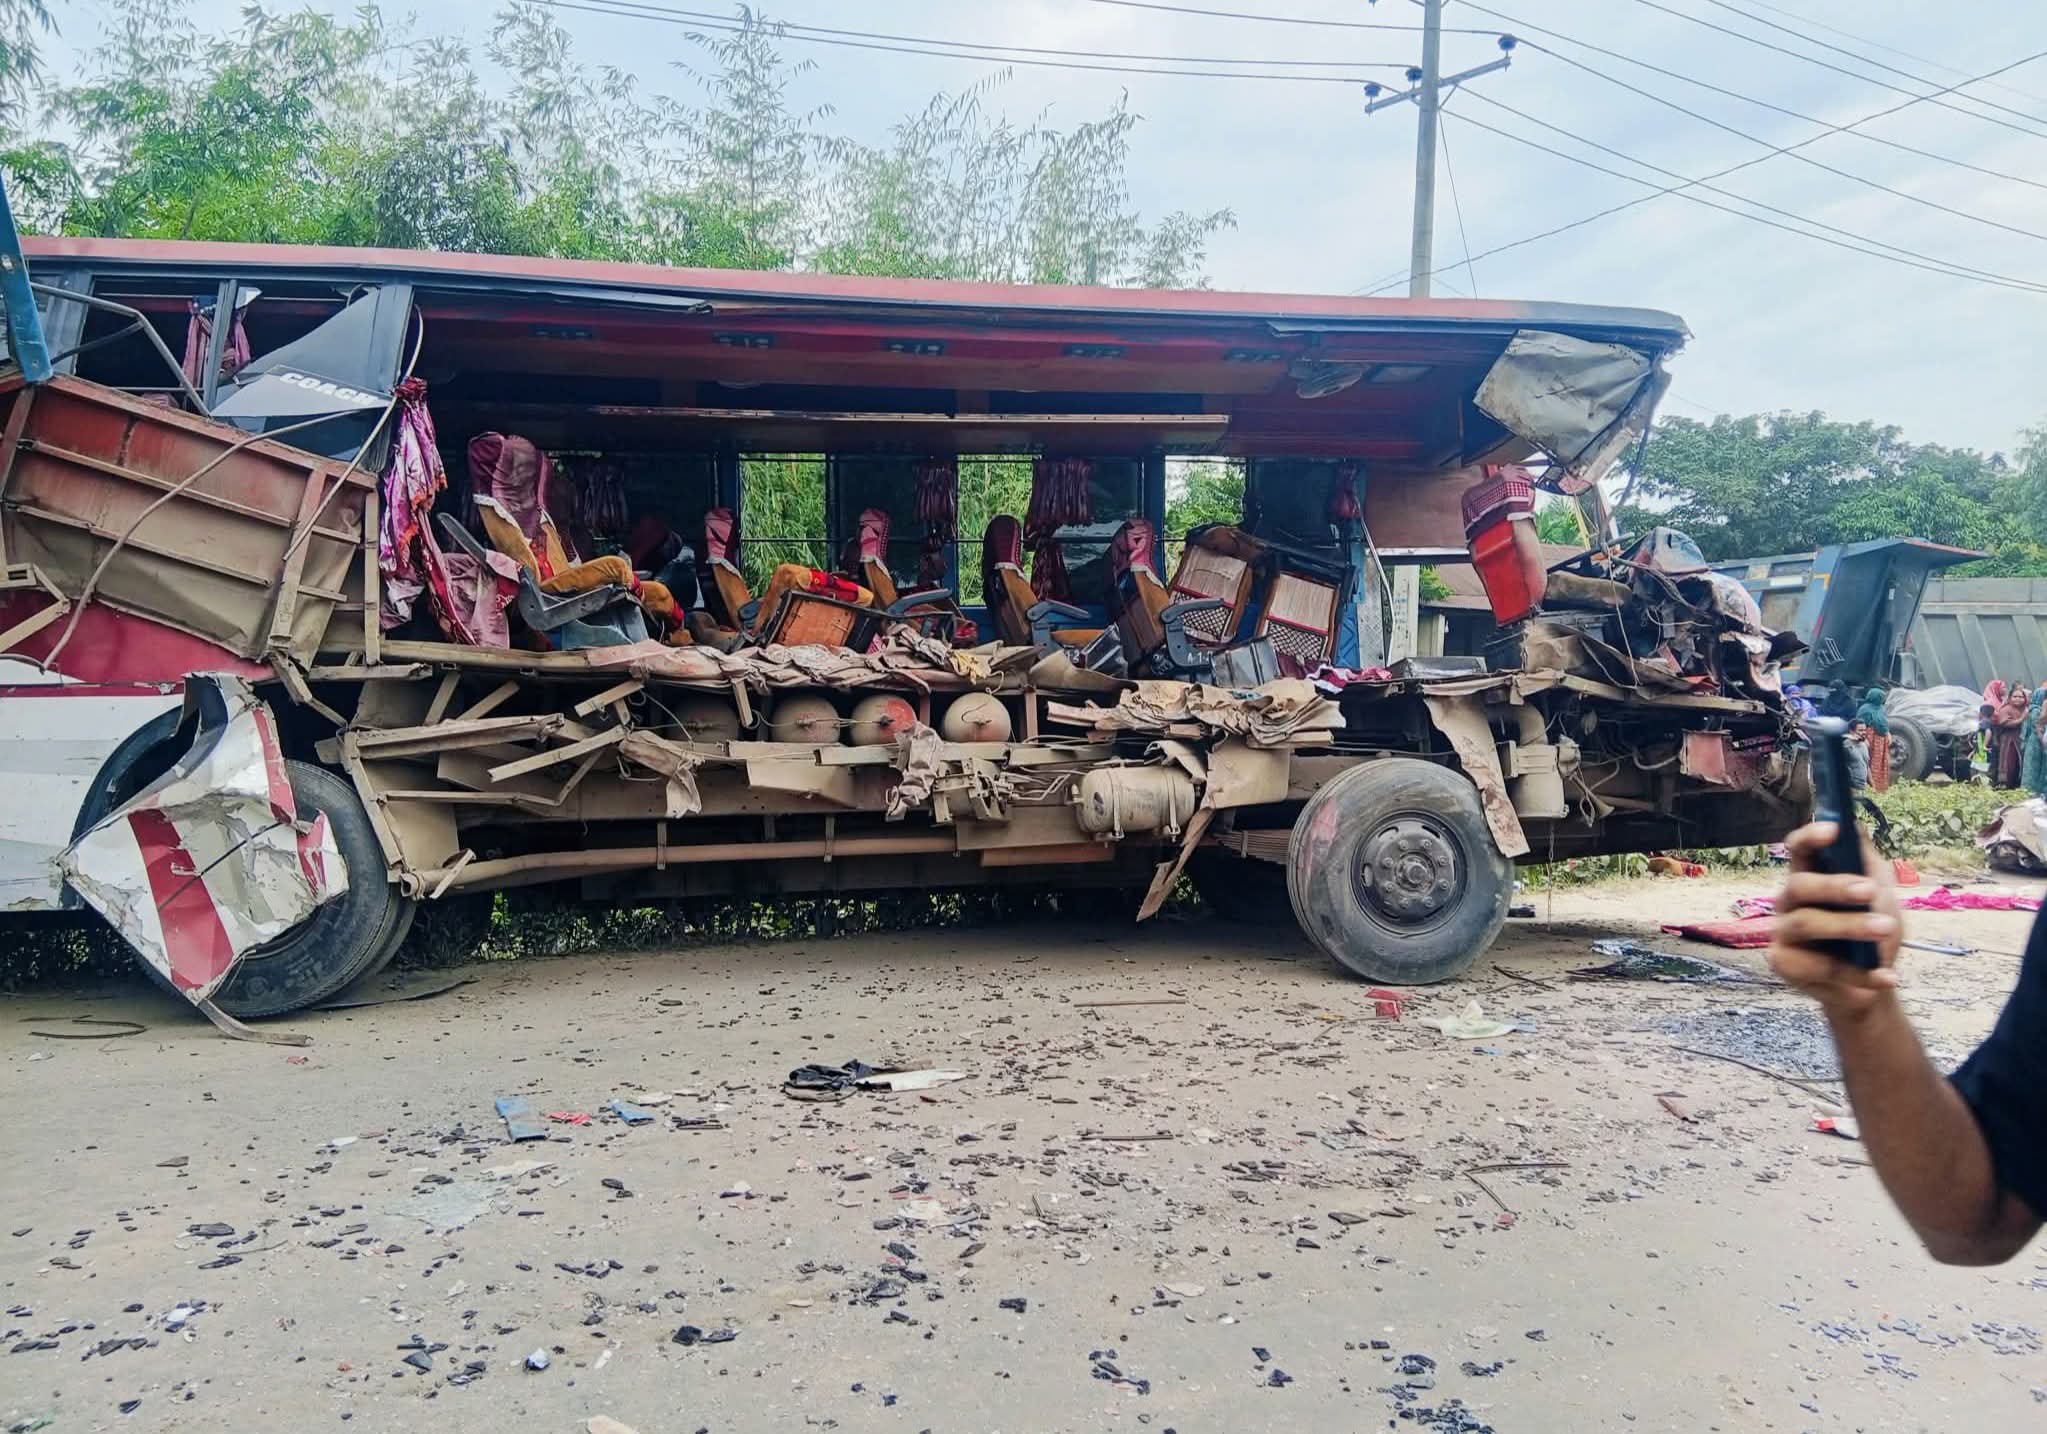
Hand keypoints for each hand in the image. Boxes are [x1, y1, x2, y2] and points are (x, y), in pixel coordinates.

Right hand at [1768, 822, 1903, 1017]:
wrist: (1871, 987)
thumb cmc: (1870, 934)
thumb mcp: (1879, 895)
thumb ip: (1867, 863)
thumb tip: (1855, 825)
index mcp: (1809, 878)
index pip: (1799, 850)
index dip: (1811, 837)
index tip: (1834, 829)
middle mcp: (1789, 902)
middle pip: (1799, 885)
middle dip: (1835, 886)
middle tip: (1871, 890)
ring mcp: (1783, 933)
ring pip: (1807, 923)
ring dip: (1850, 926)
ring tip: (1887, 930)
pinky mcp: (1785, 965)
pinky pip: (1820, 967)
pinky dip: (1859, 973)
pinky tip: (1887, 976)